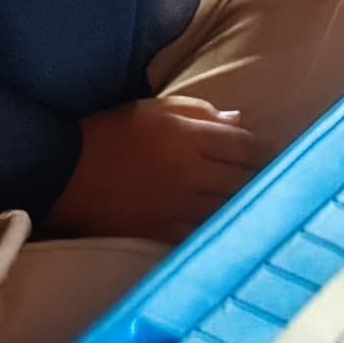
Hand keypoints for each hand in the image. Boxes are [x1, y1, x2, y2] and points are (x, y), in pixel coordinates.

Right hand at [49, 91, 259, 239]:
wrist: (64, 174)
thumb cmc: (110, 133)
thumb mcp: (153, 108)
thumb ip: (199, 112)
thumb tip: (238, 122)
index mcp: (189, 138)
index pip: (245, 145)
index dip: (266, 149)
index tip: (277, 152)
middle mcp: (191, 173)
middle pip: (245, 178)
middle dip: (265, 178)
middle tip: (279, 179)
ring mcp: (179, 207)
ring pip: (230, 208)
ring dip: (249, 205)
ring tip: (264, 204)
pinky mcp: (163, 232)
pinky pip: (204, 233)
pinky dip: (221, 229)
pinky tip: (232, 228)